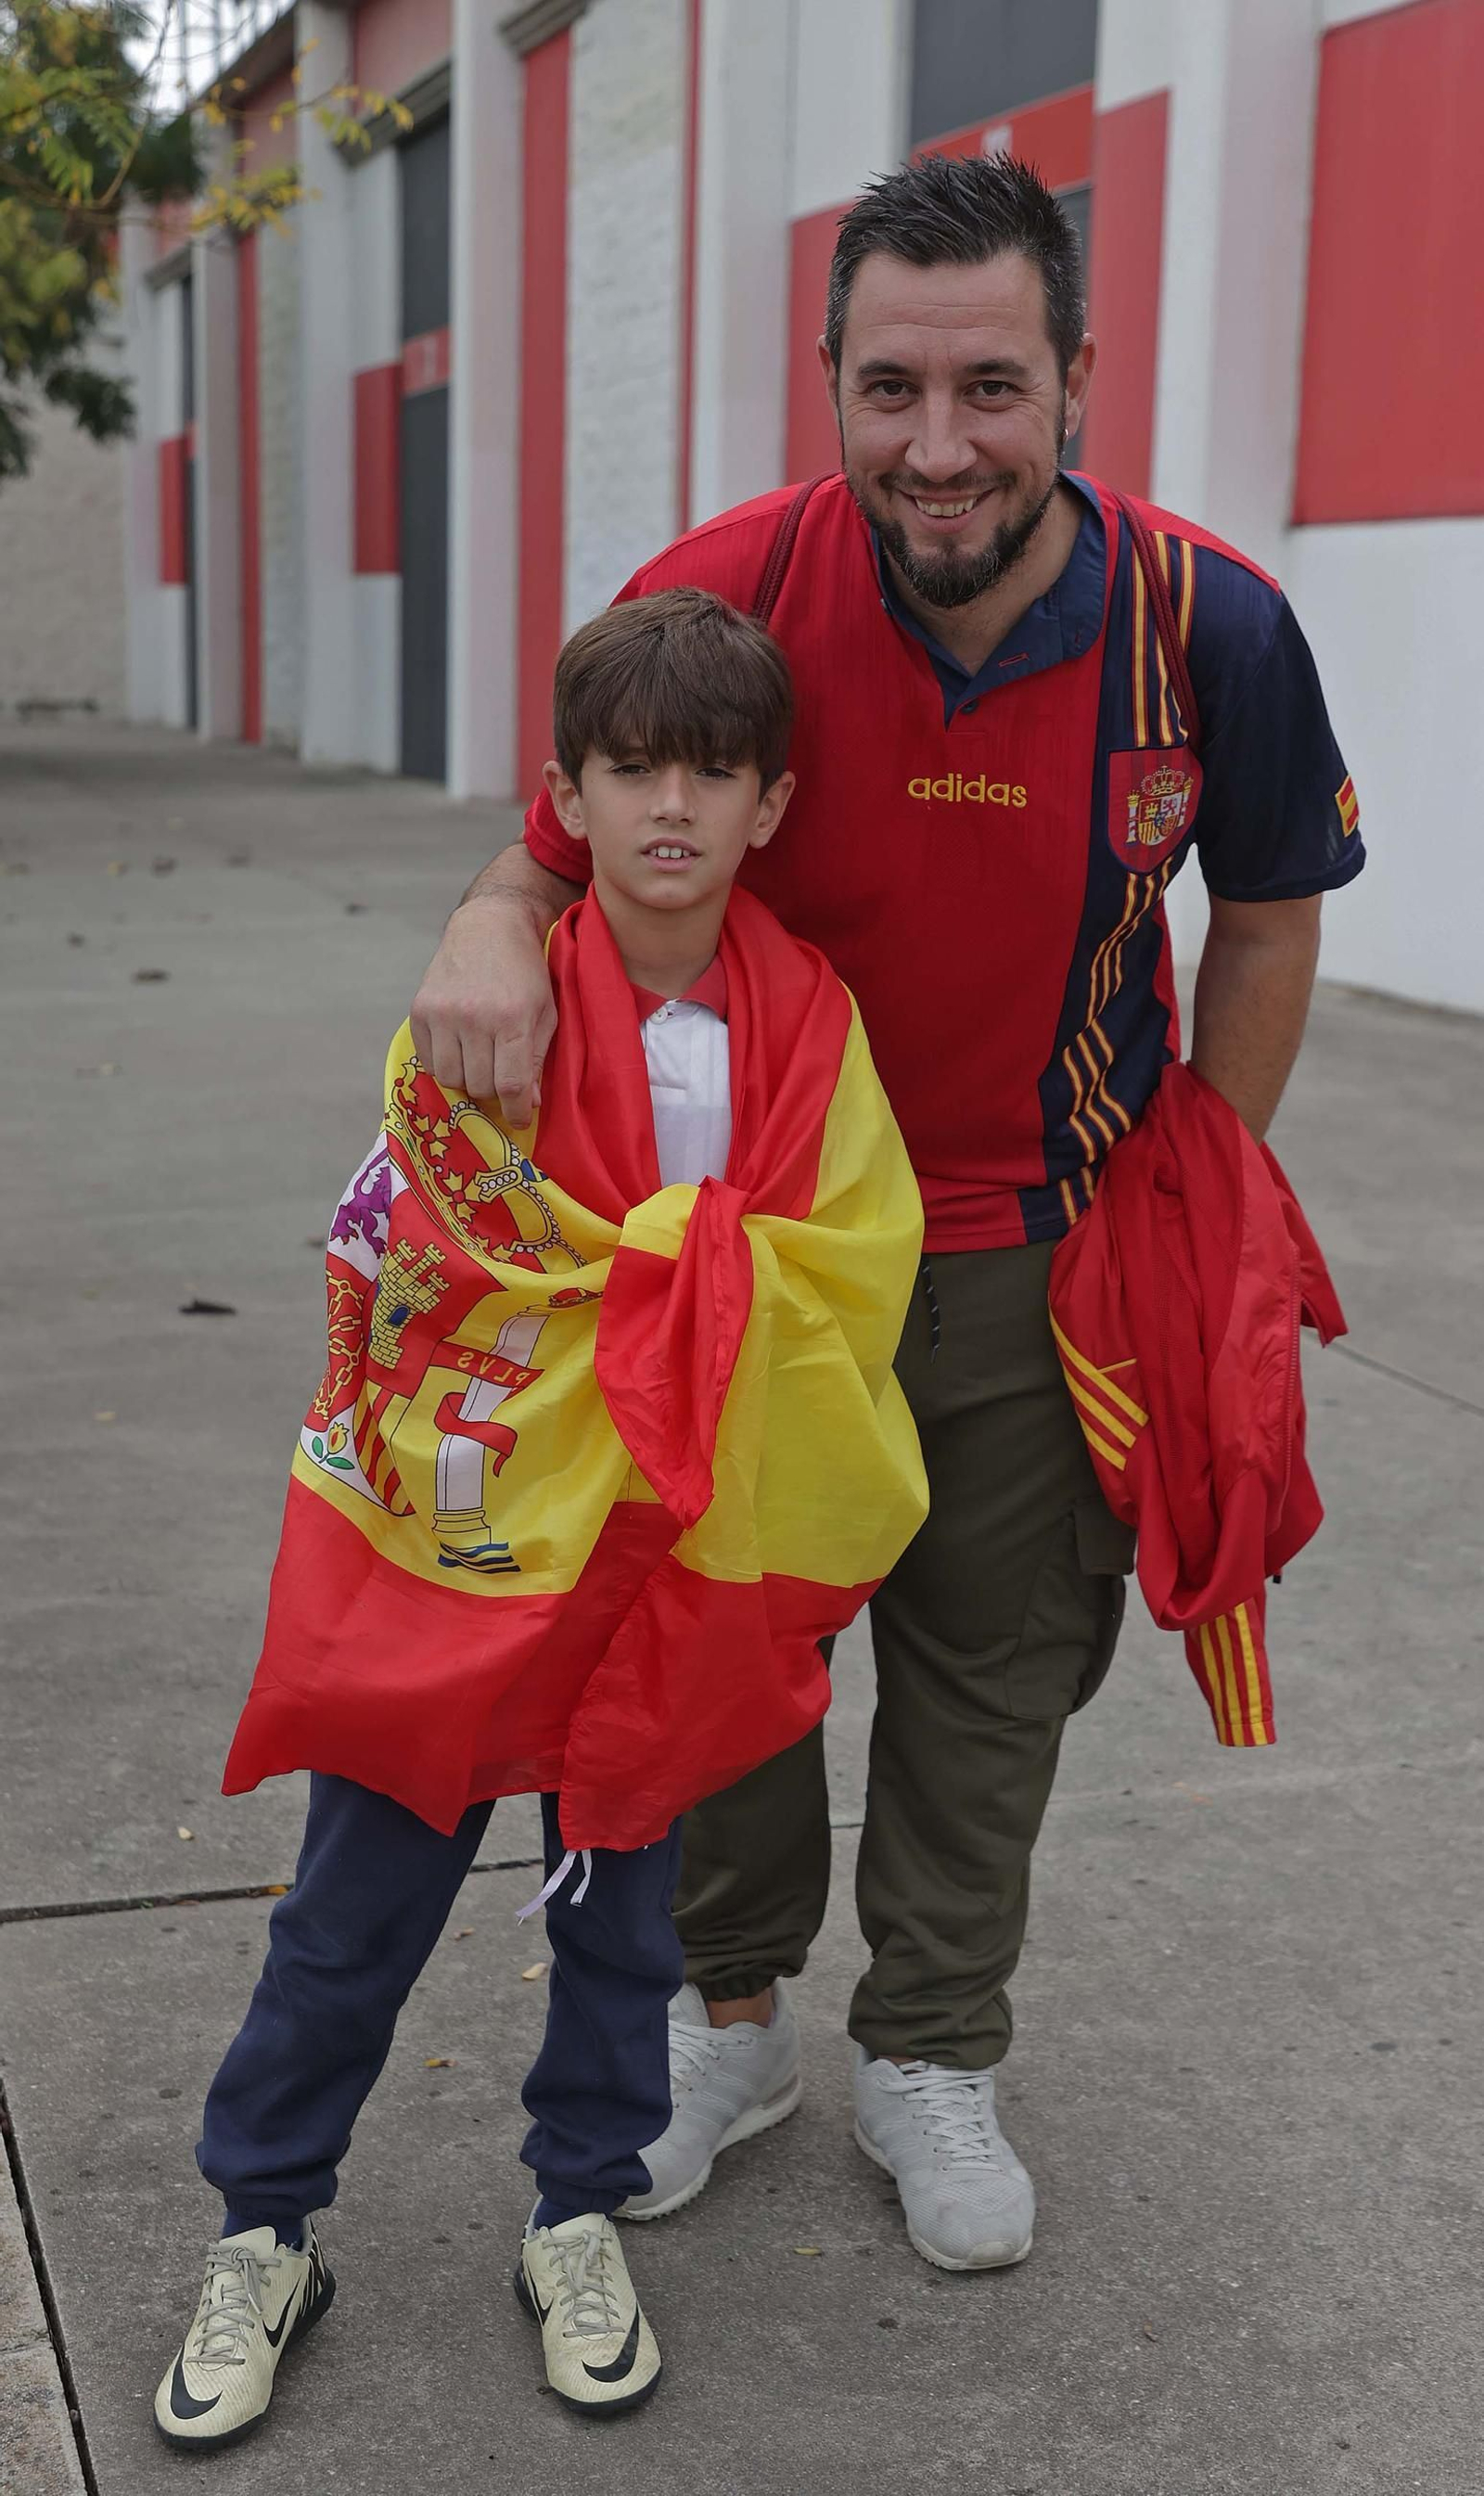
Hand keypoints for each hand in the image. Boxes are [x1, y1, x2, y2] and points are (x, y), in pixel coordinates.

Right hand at [410, 895, 556, 1125]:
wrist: (489, 927)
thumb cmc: (526, 973)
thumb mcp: (546, 1012)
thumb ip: (537, 1059)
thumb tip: (527, 1104)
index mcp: (512, 1019)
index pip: (510, 1084)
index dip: (516, 1111)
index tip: (519, 1118)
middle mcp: (474, 1017)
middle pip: (478, 1086)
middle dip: (493, 1092)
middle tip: (500, 1078)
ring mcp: (442, 1014)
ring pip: (450, 1079)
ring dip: (467, 1080)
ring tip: (479, 1062)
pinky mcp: (420, 1010)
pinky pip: (429, 1061)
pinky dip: (445, 1064)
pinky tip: (459, 1048)